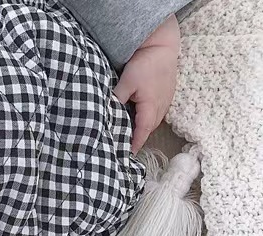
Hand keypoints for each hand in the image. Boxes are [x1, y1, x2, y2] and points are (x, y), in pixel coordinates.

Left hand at [113, 15, 180, 153]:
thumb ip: (117, 98)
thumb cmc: (145, 62)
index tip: (127, 155)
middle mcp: (161, 106)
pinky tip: (138, 119)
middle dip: (138, 139)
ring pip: (153, 121)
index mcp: (151, 106)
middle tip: (125, 147)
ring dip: (143, 129)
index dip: (135, 144)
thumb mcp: (127, 81)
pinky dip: (147, 119)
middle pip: (148, 129)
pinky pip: (156, 112)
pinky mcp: (166, 94)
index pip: (142, 131)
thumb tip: (106, 113)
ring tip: (130, 136)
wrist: (162, 44)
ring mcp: (165, 100)